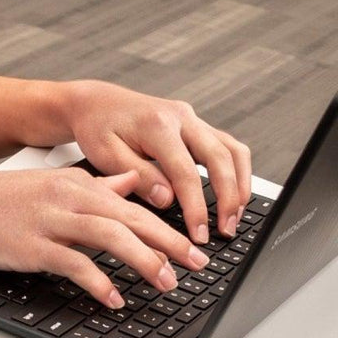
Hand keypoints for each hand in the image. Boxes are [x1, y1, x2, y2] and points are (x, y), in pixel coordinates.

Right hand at [0, 166, 210, 308]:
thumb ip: (95, 186)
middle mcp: (70, 197)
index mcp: (79, 184)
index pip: (136, 204)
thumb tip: (131, 183)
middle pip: (133, 218)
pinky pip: (75, 264)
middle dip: (171, 243)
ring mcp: (51, 220)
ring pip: (112, 237)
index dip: (170, 225)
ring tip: (166, 283)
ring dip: (144, 261)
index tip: (194, 245)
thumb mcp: (52, 186)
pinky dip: (99, 282)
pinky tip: (114, 298)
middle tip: (197, 265)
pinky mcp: (32, 245)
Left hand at [65, 82, 251, 244]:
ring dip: (240, 184)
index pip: (186, 173)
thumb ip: (139, 177)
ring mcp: (192, 119)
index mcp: (158, 125)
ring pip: (231, 149)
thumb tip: (167, 200)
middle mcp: (181, 117)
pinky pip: (226, 146)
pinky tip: (233, 194)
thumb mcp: (107, 156)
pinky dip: (235, 171)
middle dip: (228, 198)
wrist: (97, 102)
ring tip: (235, 215)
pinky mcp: (196, 125)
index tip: (199, 234)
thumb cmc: (98, 128)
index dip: (196, 207)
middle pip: (220, 158)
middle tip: (226, 230)